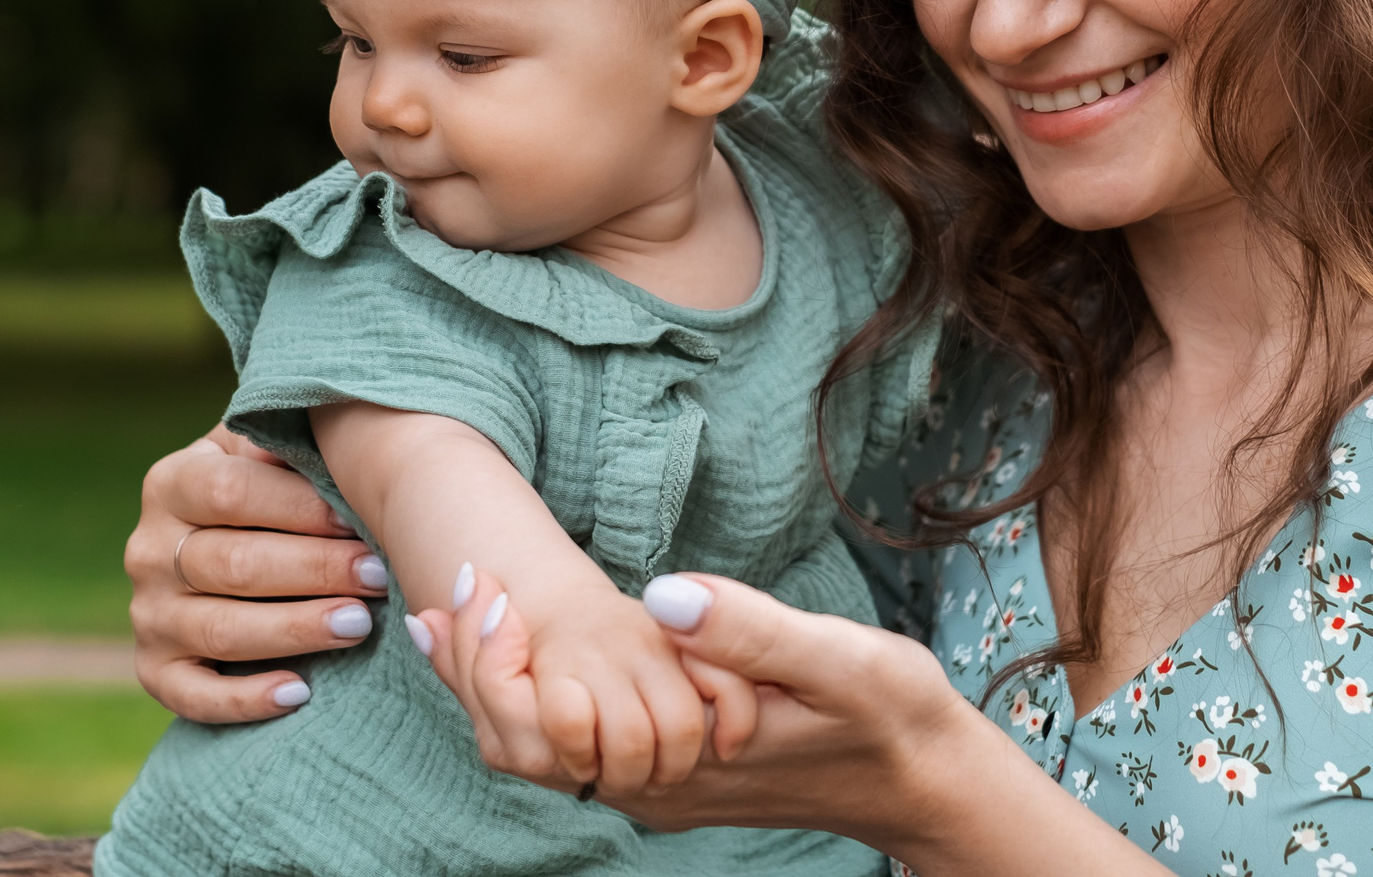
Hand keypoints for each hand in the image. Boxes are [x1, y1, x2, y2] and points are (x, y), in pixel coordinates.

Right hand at [124, 426, 390, 722]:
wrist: (229, 540)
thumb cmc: (276, 488)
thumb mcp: (273, 451)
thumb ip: (293, 442)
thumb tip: (346, 436)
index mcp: (173, 481)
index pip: (231, 493)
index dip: (300, 508)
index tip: (360, 519)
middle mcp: (148, 548)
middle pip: (233, 564)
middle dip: (315, 571)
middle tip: (378, 577)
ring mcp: (147, 613)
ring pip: (220, 629)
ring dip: (295, 629)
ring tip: (359, 625)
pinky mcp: (155, 669)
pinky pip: (193, 695)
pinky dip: (245, 699)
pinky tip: (299, 693)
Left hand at [419, 569, 986, 858]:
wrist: (928, 784)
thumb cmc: (891, 718)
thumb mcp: (834, 661)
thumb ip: (748, 631)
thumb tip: (660, 596)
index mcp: (674, 761)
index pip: (542, 728)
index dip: (493, 657)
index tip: (481, 583)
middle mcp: (653, 789)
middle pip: (521, 746)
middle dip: (471, 668)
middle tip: (444, 589)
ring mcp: (661, 788)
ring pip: (543, 750)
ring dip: (496, 683)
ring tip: (454, 612)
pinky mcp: (675, 774)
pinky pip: (577, 742)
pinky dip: (536, 693)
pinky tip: (528, 646)